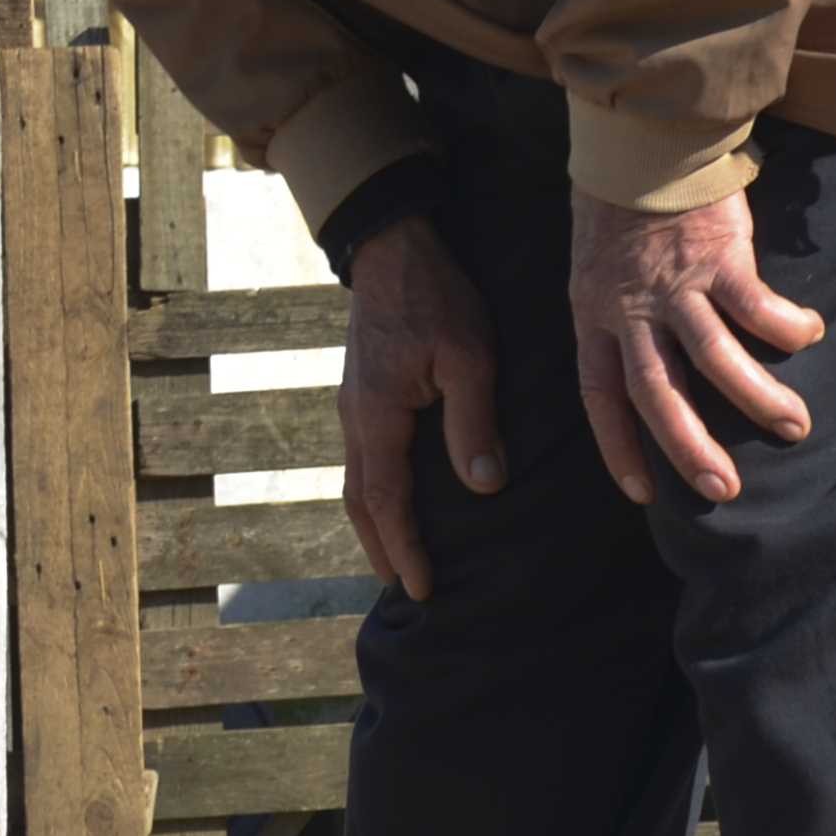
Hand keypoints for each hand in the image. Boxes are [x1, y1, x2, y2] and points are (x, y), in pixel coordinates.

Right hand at [338, 215, 505, 600]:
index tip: (422, 586)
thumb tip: (482, 486)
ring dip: (373, 521)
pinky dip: (374, 490)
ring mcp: (353, 404)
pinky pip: (361, 456)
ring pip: (354, 479)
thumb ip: (473, 422)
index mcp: (378, 416)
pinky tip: (395, 493)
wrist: (391, 249)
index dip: (404, 546)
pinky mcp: (361, 391)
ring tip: (395, 552)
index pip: (386, 499)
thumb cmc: (435, 298)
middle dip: (380, 546)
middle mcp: (355, 418)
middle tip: (405, 586)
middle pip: (358, 499)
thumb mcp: (468, 356)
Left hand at [567, 187, 823, 507]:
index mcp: (593, 313)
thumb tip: (654, 362)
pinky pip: (757, 307)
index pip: (599, 395)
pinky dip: (786, 327)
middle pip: (657, 394)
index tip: (640, 493)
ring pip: (716, 359)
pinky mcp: (719, 257)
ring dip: (757, 399)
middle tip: (726, 488)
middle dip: (691, 447)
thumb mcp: (597, 266)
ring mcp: (675, 285)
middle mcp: (630, 308)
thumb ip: (620, 314)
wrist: (639, 136)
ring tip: (795, 426)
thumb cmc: (620, 201)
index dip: (618, 446)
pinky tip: (810, 335)